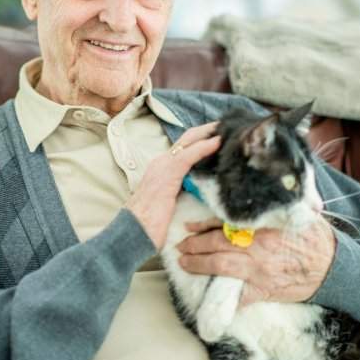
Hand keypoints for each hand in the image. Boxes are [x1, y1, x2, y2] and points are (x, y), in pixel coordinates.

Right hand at [126, 122, 220, 248]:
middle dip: (208, 130)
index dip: (201, 138)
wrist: (131, 233)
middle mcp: (160, 162)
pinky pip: (188, 155)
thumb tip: (197, 192)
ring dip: (209, 133)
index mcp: (160, 168)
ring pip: (189, 141)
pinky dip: (204, 146)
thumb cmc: (148, 226)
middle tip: (227, 125)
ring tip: (227, 128)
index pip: (184, 147)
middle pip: (188, 138)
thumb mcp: (167, 204)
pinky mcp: (167, 175)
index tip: (219, 135)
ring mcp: (162, 166)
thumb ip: (180, 193)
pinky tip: (217, 142)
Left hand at [176, 216, 335, 304]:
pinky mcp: (264, 289)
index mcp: (262, 226)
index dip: (203, 225)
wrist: (333, 266)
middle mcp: (257, 247)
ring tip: (184, 263)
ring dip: (198, 265)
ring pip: (220, 267)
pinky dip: (223, 296)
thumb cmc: (312, 237)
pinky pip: (239, 295)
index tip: (189, 226)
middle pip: (216, 244)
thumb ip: (269, 206)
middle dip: (194, 246)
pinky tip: (208, 295)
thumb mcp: (292, 213)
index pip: (224, 223)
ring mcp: (259, 270)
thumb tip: (248, 192)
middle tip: (180, 246)